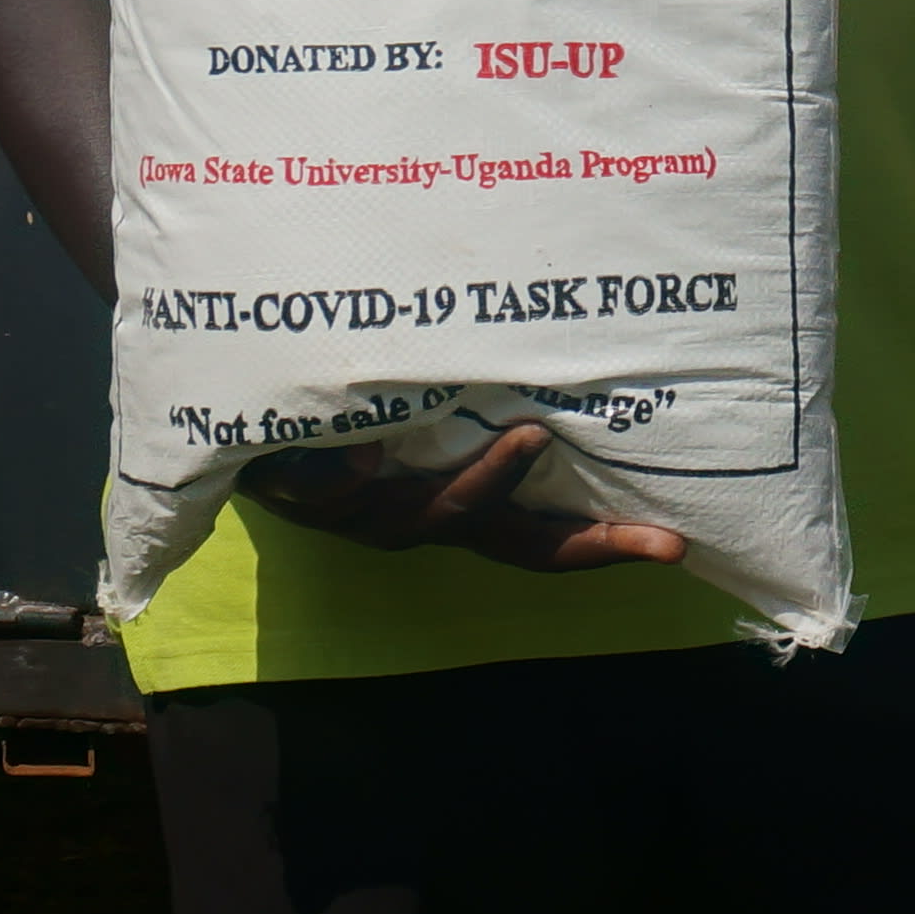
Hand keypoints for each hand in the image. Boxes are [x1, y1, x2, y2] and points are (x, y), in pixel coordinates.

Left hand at [239, 422, 686, 573]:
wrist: (241, 429)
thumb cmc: (359, 402)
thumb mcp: (425, 399)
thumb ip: (473, 392)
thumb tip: (550, 367)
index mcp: (457, 505)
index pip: (543, 538)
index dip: (606, 546)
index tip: (673, 544)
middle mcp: (419, 521)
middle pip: (504, 541)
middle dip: (573, 533)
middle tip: (631, 511)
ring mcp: (360, 515)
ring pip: (425, 513)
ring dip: (476, 481)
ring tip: (520, 437)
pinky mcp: (296, 497)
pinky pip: (322, 491)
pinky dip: (337, 479)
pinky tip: (357, 461)